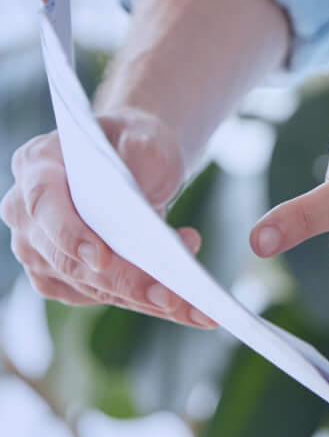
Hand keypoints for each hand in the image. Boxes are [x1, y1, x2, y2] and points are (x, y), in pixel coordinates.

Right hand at [3, 112, 211, 327]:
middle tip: (172, 296)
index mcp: (37, 166)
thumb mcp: (142, 133)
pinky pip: (102, 296)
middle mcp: (26, 213)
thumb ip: (139, 148)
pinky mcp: (61, 278)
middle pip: (68, 260)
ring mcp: (38, 250)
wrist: (134, 159)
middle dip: (124, 281)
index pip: (44, 204)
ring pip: (89, 287)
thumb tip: (140, 179)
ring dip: (143, 298)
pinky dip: (144, 301)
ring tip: (193, 303)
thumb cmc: (133, 143)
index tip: (102, 258)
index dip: (70, 235)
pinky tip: (186, 302)